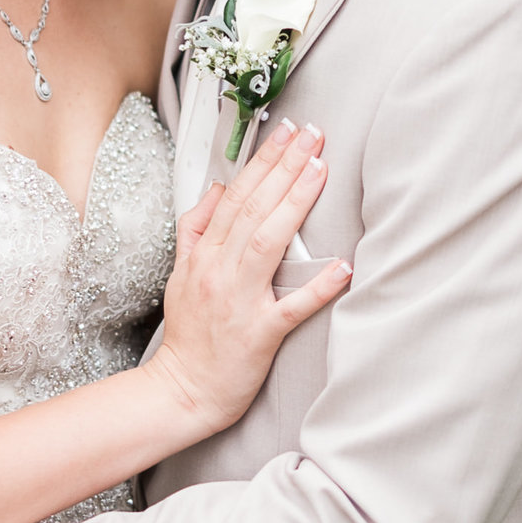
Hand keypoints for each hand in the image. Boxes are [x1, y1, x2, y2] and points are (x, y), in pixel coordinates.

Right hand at [145, 118, 351, 434]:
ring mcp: (239, 301)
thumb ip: (196, 230)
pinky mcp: (260, 334)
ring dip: (295, 204)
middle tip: (311, 135)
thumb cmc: (190, 335)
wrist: (183, 388)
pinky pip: (292, 307)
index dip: (261, 163)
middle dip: (283, 167)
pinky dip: (318, 286)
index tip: (285, 134)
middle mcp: (219, 272)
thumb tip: (218, 191)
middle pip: (253, 210)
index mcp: (203, 256)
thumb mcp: (180, 273)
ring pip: (267, 243)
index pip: (235, 198)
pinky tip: (342, 266)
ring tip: (318, 170)